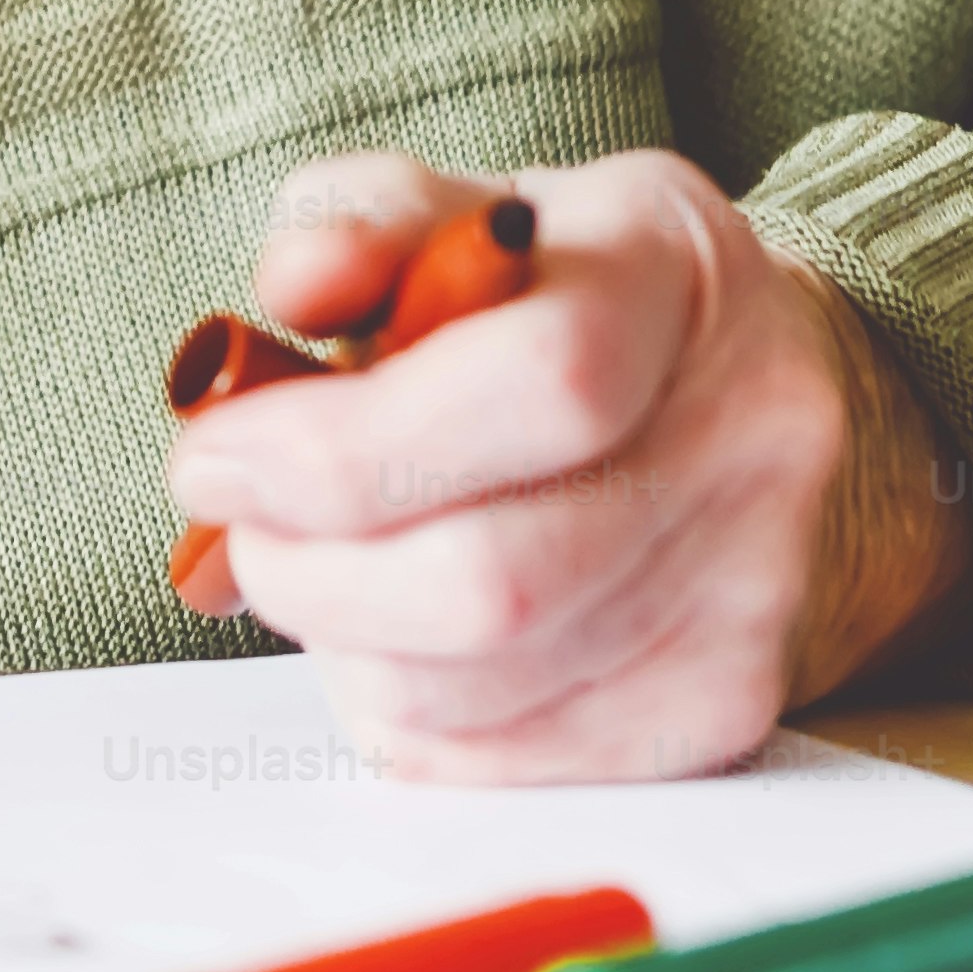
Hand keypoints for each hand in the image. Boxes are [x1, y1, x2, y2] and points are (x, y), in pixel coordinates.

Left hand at [162, 147, 972, 783]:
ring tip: (322, 565)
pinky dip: (397, 704)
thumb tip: (296, 284)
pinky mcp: (717, 710)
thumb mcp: (466, 211)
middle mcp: (747, 439)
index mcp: (678, 274)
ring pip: (472, 691)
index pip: (542, 386)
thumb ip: (361, 223)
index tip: (215, 458)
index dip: (345, 446)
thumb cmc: (574, 298)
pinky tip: (395, 628)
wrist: (757, 398)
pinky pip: (495, 760)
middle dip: (306, 569)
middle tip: (244, 527)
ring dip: (337, 640)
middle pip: (494, 579)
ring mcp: (750, 592)